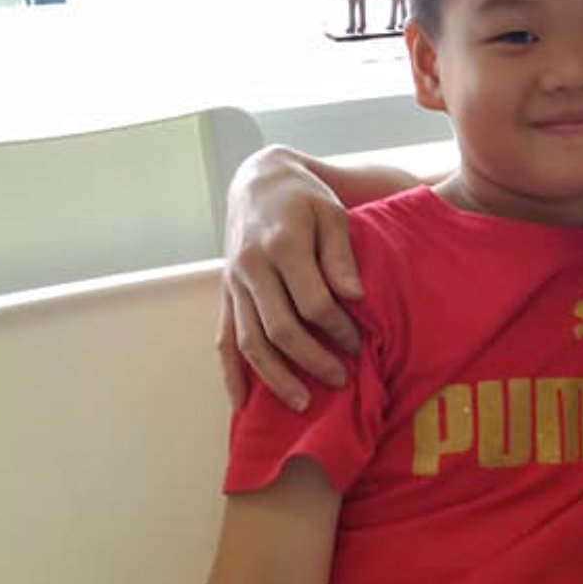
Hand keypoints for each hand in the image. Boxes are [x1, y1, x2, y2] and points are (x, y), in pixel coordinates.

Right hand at [217, 148, 363, 409]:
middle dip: (312, 360)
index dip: (339, 329)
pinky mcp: (224, 292)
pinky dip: (230, 372)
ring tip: (302, 404)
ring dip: (275, 377)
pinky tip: (241, 402)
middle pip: (280, 329)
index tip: (359, 343)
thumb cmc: (305, 198)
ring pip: (249, 341)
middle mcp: (252, 268)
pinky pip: (223, 338)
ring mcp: (233, 283)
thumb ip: (341, 255)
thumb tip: (353, 296)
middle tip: (341, 381)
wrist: (259, 180)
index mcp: (282, 245)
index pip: (313, 303)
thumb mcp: (332, 213)